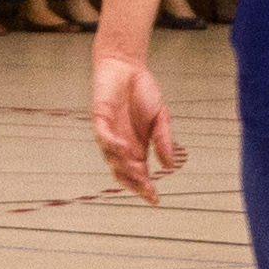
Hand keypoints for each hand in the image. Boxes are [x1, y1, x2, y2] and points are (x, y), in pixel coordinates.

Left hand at [92, 52, 187, 202]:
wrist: (127, 68)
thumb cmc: (143, 94)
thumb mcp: (161, 119)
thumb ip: (164, 140)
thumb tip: (169, 165)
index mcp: (136, 148)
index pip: (139, 174)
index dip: (145, 188)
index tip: (156, 200)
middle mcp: (121, 145)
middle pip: (122, 173)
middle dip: (134, 184)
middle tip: (147, 191)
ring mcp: (109, 133)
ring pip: (111, 158)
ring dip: (124, 167)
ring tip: (139, 173)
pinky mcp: (99, 119)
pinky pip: (103, 136)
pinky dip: (113, 145)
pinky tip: (125, 149)